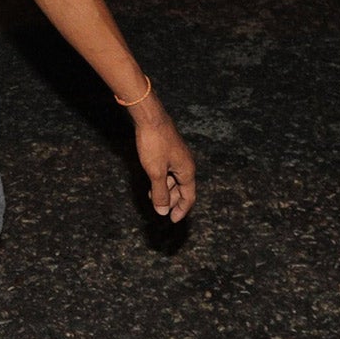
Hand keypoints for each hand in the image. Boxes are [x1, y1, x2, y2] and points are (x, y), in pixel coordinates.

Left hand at [130, 102, 196, 221]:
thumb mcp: (155, 172)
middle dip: (172, 201)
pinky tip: (151, 182)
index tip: (172, 220)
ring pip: (174, 179)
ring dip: (165, 190)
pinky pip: (168, 170)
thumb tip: (163, 212)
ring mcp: (177, 157)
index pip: (189, 196)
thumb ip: (160, 193)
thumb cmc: (154, 144)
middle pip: (182, 189)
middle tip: (161, 211)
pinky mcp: (168, 150)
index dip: (181, 210)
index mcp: (187, 171)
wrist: (149, 118)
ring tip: (153, 198)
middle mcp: (186, 164)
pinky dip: (161, 179)